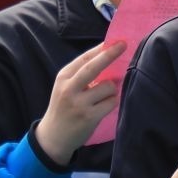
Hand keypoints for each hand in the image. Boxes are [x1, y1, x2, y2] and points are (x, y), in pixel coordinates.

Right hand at [32, 41, 125, 163]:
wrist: (53, 136)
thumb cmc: (64, 107)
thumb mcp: (65, 87)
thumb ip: (82, 74)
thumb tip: (108, 56)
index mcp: (63, 77)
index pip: (85, 58)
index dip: (102, 48)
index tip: (116, 40)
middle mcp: (69, 88)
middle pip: (93, 67)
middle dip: (110, 54)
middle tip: (124, 45)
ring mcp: (79, 103)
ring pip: (108, 87)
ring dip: (112, 89)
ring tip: (103, 96)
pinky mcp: (89, 117)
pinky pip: (111, 103)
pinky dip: (112, 102)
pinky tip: (104, 107)